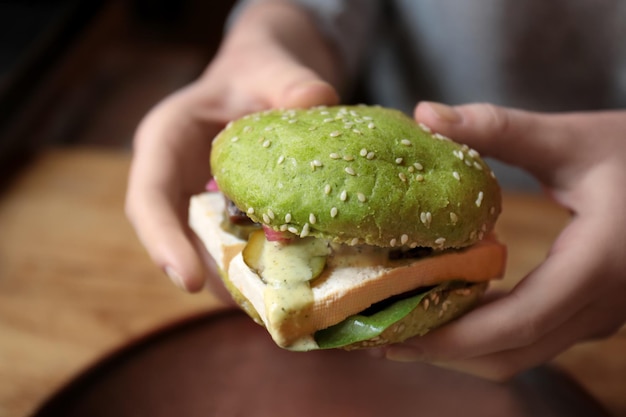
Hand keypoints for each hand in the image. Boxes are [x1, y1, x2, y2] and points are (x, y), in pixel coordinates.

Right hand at [125, 1, 338, 293]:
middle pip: (177, 237)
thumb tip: (318, 102)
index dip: (163, 241)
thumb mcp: (271, 68)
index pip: (148, 198)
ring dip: (239, 278)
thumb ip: (291, 83)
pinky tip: (294, 277)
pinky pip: (236, 246)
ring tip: (277, 302)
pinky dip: (259, 265)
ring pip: (208, 250)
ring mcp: (200, 200)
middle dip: (211, 272)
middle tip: (251, 304)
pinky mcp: (228, 214)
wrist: (267, 79)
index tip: (189, 280)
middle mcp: (175, 178)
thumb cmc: (257, 69)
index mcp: (166, 140)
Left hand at [385, 101, 625, 379]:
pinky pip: (531, 338)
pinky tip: (448, 310)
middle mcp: (598, 306)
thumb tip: (427, 114)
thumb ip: (499, 129)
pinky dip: (484, 336)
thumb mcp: (574, 140)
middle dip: (442, 352)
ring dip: (460, 350)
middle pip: (509, 353)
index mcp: (595, 267)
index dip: (448, 337)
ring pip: (520, 354)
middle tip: (380, 335)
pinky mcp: (590, 310)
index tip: (392, 331)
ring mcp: (597, 316)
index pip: (513, 324)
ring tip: (402, 327)